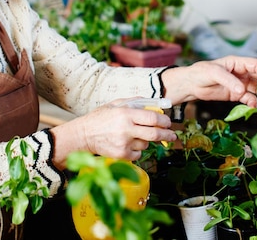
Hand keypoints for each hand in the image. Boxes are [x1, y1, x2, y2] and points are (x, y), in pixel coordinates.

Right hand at [49, 98, 175, 164]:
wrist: (84, 135)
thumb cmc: (100, 118)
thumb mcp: (115, 104)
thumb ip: (135, 102)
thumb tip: (154, 103)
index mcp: (125, 114)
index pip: (152, 117)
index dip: (164, 120)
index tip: (168, 122)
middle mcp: (126, 129)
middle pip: (154, 134)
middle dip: (167, 135)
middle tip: (172, 135)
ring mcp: (124, 143)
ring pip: (146, 144)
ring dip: (146, 140)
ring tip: (134, 135)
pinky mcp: (121, 155)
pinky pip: (138, 153)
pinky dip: (137, 149)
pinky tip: (127, 143)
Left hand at [162, 55, 256, 107]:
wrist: (190, 85)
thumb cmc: (200, 73)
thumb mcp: (213, 73)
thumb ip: (228, 80)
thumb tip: (241, 89)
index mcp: (237, 63)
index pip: (256, 65)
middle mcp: (241, 73)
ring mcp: (240, 84)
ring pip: (256, 89)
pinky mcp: (236, 95)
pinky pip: (248, 98)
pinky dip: (252, 103)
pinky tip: (253, 107)